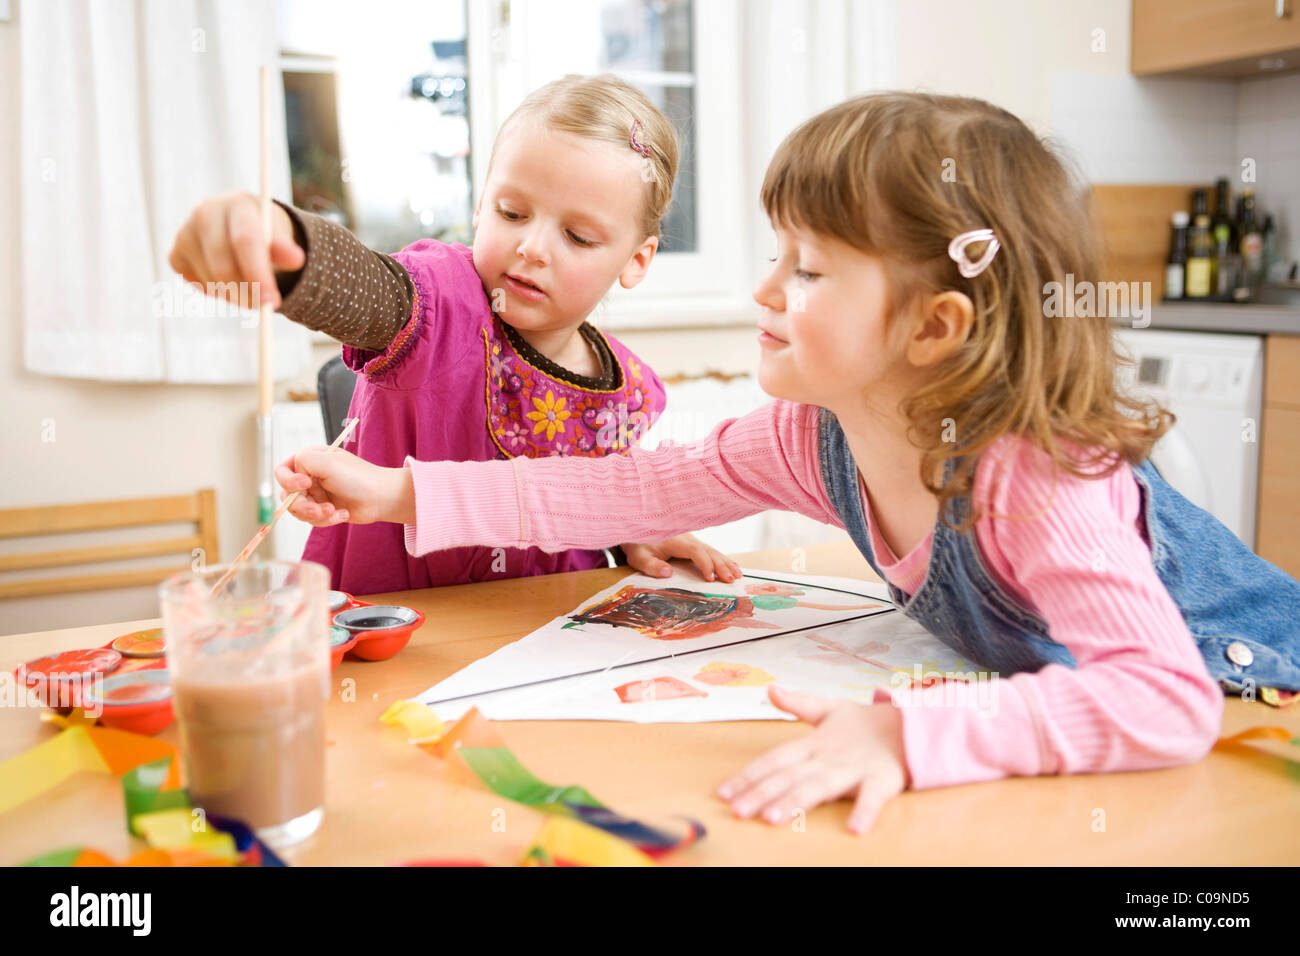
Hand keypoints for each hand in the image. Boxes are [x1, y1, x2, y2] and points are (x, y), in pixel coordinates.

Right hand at [168, 191, 304, 310]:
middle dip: (247, 293)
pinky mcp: (175, 255)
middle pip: (223, 266)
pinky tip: (227, 277)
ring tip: (250, 285)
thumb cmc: (263, 232)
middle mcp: (204, 214)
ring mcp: (185, 234)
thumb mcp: (278, 236)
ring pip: (212, 281)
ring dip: (235, 294)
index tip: (271, 301)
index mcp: (236, 204)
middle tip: (265, 308)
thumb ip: (285, 248)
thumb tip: (296, 259)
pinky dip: (217, 292)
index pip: (244, 241)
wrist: (238, 224)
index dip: (258, 274)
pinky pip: (200, 286)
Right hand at [274, 448, 411, 526]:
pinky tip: (343, 514)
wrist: (381, 498)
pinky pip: (312, 520)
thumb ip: (303, 461)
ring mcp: (316, 494)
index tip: (306, 484)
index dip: (289, 481)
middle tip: (319, 509)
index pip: (282, 471)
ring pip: (298, 511)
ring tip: (334, 512)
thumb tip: (294, 477)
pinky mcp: (323, 509)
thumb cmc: (358, 478)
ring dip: (316, 514)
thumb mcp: (327, 462)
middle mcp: (310, 476)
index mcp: (309, 460)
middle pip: (287, 496)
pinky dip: (327, 519)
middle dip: (303, 505)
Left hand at [620, 533, 741, 582]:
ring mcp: (692, 540)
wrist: (637, 529)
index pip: (695, 551)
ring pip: (712, 550)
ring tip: (738, 575)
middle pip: (708, 550)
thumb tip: (668, 572)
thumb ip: (652, 565)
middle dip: (721, 565)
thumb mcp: (639, 557)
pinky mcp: (692, 544)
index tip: (710, 578)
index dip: (704, 564)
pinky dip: (722, 559)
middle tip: (731, 579)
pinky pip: (710, 551)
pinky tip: (733, 566)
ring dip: (725, 562)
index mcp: (676, 540)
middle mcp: (687, 538)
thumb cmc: (638, 544)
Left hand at [717, 686, 908, 834]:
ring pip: (821, 786)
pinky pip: (874, 797)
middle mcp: (829, 756)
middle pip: (790, 776)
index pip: (774, 759)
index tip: (725, 792)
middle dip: (762, 793)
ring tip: (773, 818)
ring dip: (797, 802)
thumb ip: (799, 703)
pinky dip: (865, 811)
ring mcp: (855, 767)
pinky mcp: (883, 778)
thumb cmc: (867, 723)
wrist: (913, 723)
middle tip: (738, 811)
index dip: (749, 775)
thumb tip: (771, 689)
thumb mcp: (831, 709)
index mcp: (814, 743)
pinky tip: (854, 828)